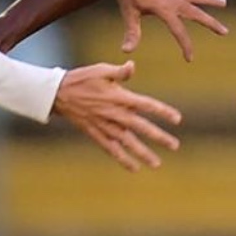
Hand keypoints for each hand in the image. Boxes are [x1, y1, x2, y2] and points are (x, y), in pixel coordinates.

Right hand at [52, 61, 183, 170]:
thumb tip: (133, 67)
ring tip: (157, 163)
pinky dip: (122, 159)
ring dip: (143, 153)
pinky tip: (134, 168)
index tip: (177, 119)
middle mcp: (114, 114)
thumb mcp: (101, 70)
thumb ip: (120, 72)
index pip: (146, 105)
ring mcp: (105, 126)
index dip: (162, 111)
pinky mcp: (95, 134)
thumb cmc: (82, 79)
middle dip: (159, 136)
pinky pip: (111, 149)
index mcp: (119, 97)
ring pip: (127, 142)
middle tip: (175, 146)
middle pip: (141, 127)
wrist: (58, 94)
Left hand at [115, 0, 228, 61]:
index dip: (186, 45)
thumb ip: (132, 33)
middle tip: (224, 31)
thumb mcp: (129, 13)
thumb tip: (126, 51)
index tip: (190, 58)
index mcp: (165, 9)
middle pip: (196, 13)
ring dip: (210, 0)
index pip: (179, 31)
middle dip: (211, 23)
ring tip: (223, 3)